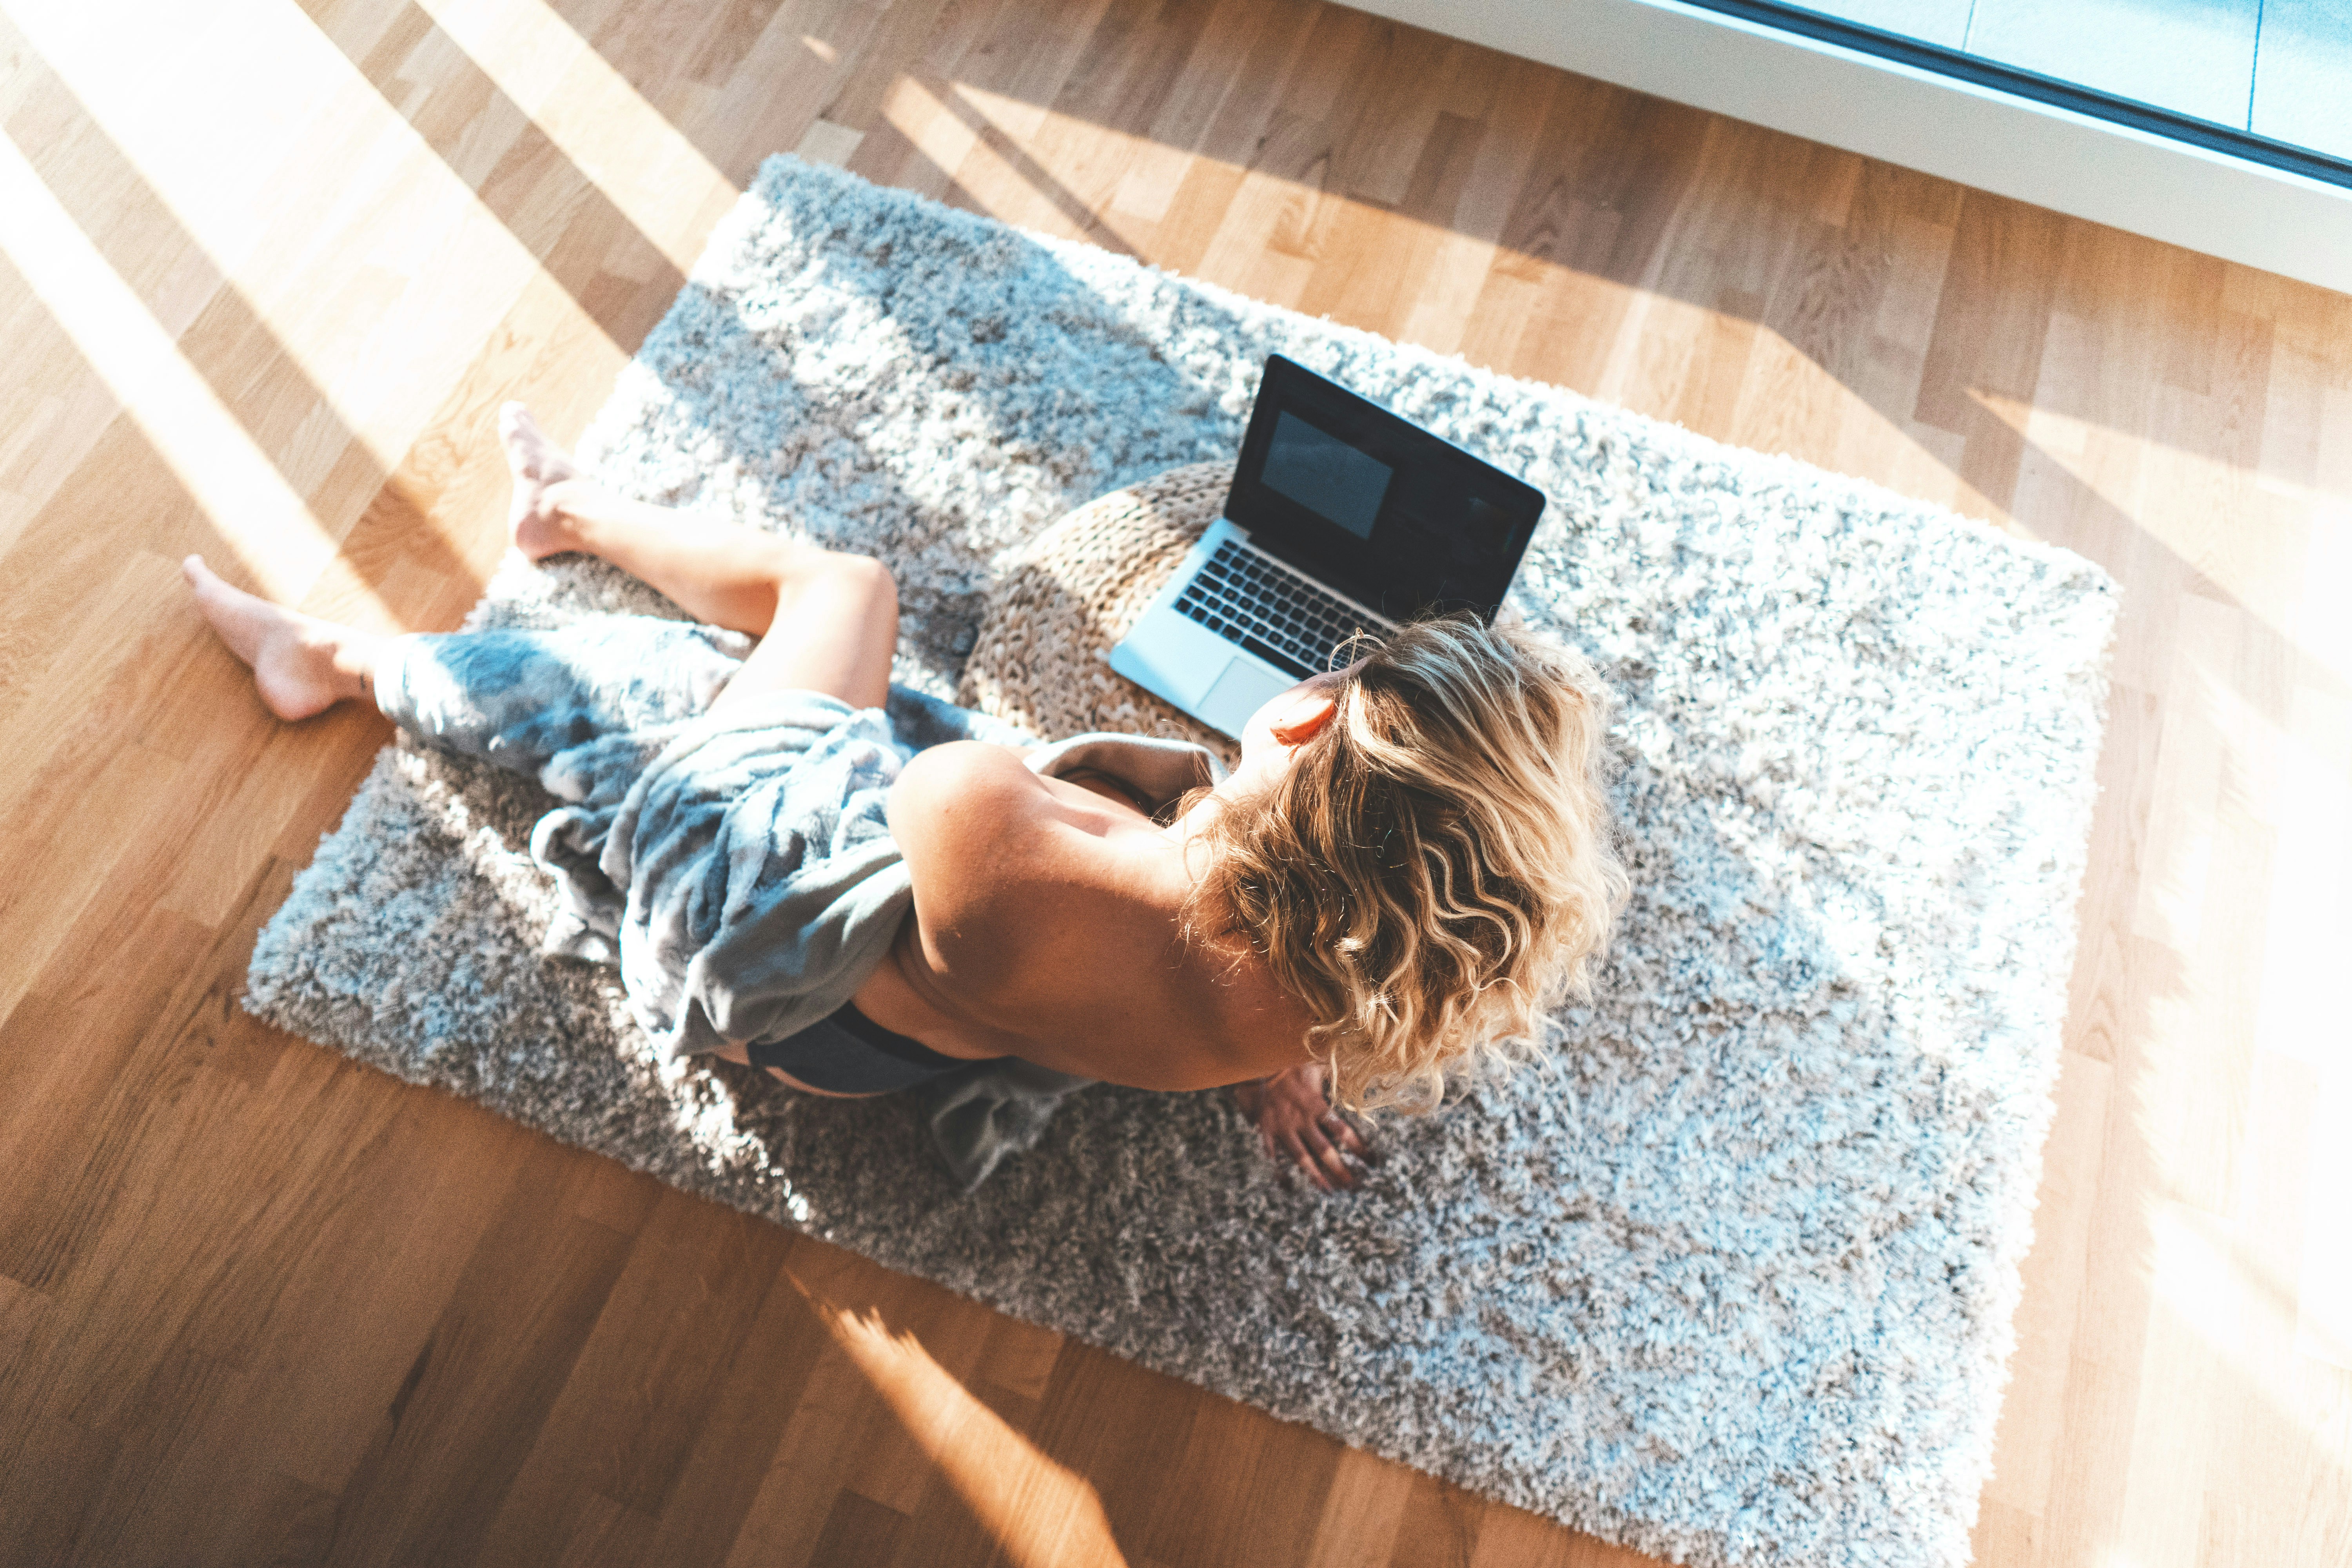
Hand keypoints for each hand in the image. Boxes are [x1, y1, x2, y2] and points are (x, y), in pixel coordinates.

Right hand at [1231, 1064, 1374, 1190]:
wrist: (1255, 1063)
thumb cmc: (1287, 1060)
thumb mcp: (1314, 1062)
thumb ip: (1333, 1070)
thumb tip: (1357, 1064)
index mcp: (1316, 1105)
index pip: (1342, 1130)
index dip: (1358, 1147)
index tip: (1371, 1161)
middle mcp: (1302, 1121)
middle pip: (1325, 1151)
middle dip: (1340, 1170)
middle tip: (1353, 1187)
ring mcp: (1283, 1127)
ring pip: (1302, 1158)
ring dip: (1315, 1176)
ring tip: (1327, 1190)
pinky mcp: (1266, 1129)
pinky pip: (1273, 1152)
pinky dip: (1279, 1168)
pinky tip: (1286, 1182)